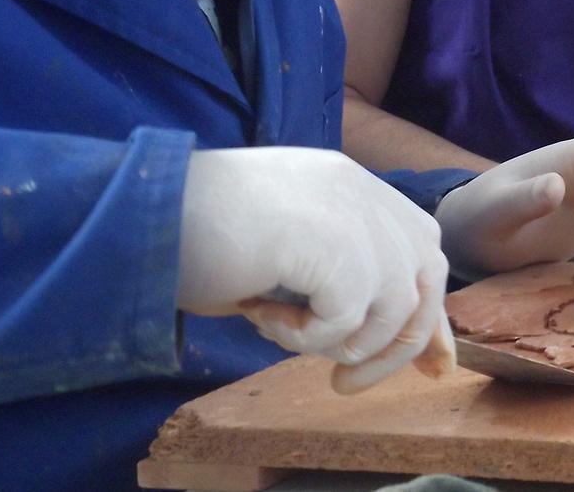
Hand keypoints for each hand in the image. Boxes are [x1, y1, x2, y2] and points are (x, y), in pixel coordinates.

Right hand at [177, 147, 453, 392]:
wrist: (141, 212)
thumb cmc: (194, 236)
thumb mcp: (284, 253)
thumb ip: (336, 275)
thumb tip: (382, 340)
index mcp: (350, 186)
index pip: (423, 250)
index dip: (429, 314)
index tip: (432, 368)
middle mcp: (361, 191)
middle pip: (425, 280)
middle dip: (398, 347)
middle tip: (343, 386)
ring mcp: (352, 211)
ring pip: (393, 310)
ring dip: (335, 343)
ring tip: (276, 328)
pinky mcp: (335, 243)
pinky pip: (348, 320)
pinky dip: (304, 336)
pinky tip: (260, 313)